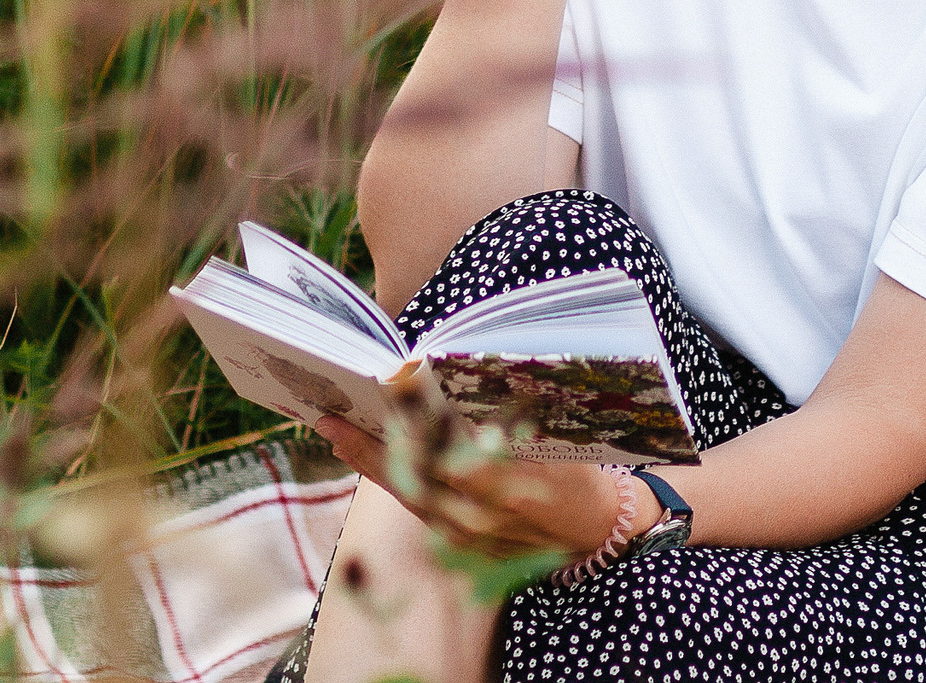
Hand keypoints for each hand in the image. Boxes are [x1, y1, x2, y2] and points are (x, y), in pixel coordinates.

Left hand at [315, 412, 627, 562]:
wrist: (595, 530)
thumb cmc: (579, 474)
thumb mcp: (556, 443)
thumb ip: (511, 424)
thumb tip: (462, 382)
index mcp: (505, 489)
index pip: (442, 455)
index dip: (408, 426)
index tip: (382, 392)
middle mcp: (477, 518)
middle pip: (409, 480)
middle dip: (367, 447)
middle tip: (330, 417)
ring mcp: (465, 535)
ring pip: (406, 495)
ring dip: (369, 463)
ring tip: (337, 430)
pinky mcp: (459, 542)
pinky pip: (416, 506)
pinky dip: (390, 480)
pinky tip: (369, 456)